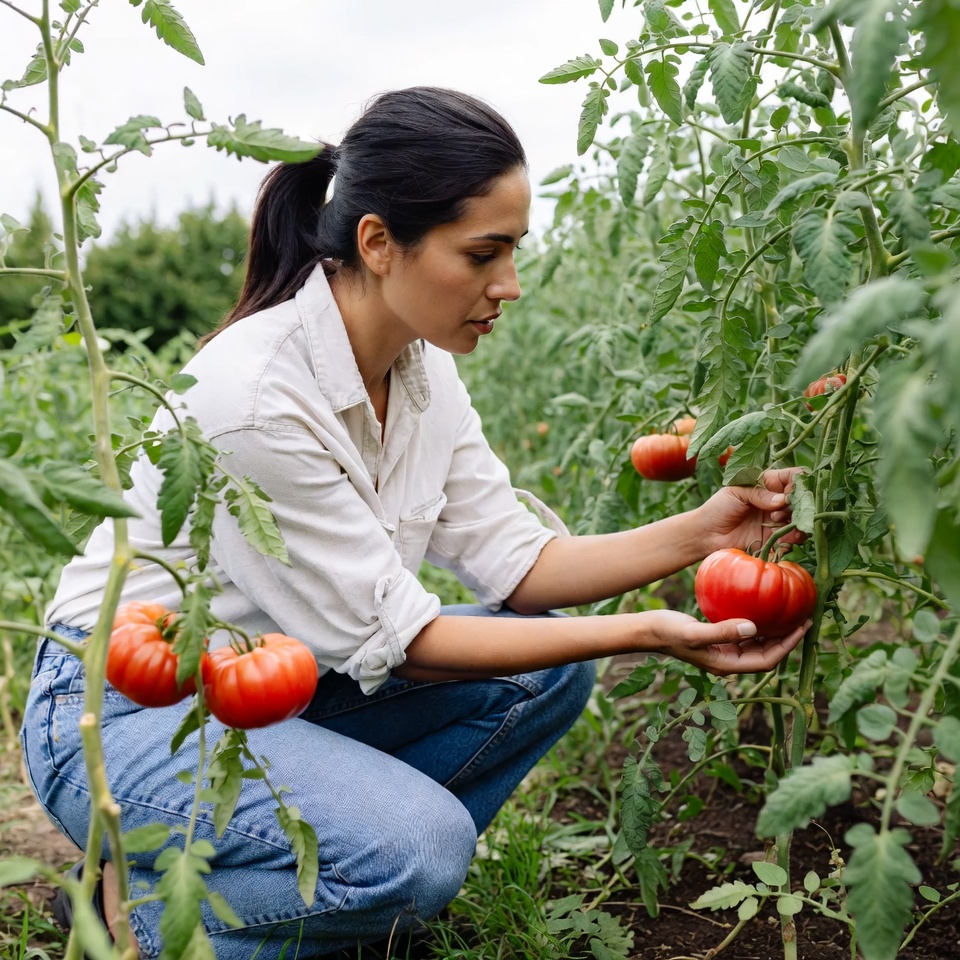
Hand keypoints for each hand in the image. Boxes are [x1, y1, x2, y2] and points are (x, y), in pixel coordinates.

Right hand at [644, 610, 806, 674]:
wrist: (647, 630)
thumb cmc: (668, 632)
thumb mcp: (694, 632)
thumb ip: (723, 632)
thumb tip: (754, 627)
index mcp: (727, 665)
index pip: (767, 661)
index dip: (788, 646)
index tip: (802, 626)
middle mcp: (729, 661)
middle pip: (767, 654)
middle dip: (788, 639)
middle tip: (804, 617)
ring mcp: (724, 651)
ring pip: (758, 644)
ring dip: (775, 631)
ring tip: (790, 612)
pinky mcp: (719, 638)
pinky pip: (746, 633)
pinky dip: (758, 623)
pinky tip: (763, 606)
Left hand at [696, 467, 806, 556]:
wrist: (707, 534)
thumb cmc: (718, 507)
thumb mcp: (736, 492)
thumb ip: (759, 493)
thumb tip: (782, 500)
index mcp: (768, 483)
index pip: (793, 477)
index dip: (799, 482)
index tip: (792, 490)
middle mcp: (777, 500)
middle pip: (801, 498)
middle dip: (798, 503)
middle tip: (781, 509)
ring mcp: (778, 519)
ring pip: (800, 518)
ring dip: (796, 521)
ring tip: (777, 521)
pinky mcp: (776, 538)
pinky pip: (793, 537)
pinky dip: (793, 538)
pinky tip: (785, 538)